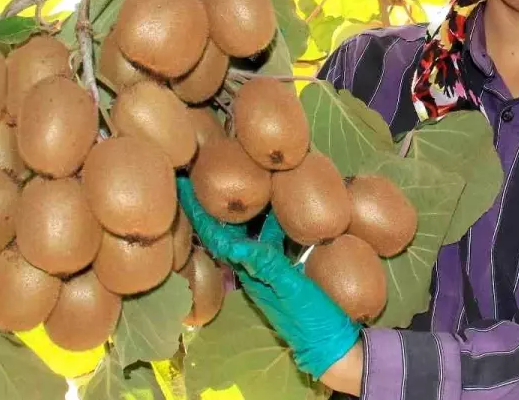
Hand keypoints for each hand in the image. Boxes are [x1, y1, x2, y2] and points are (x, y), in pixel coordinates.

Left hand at [175, 176, 361, 378]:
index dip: (199, 214)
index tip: (185, 188)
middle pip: (228, 231)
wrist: (332, 342)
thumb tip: (235, 243)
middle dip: (215, 205)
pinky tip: (279, 206)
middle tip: (206, 175)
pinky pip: (271, 238)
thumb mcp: (292, 290)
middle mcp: (253, 269)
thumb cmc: (312, 318)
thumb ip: (268, 266)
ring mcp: (269, 269)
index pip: (216, 239)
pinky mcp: (286, 269)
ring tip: (241, 181)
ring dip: (241, 210)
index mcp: (249, 274)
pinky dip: (269, 219)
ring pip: (249, 232)